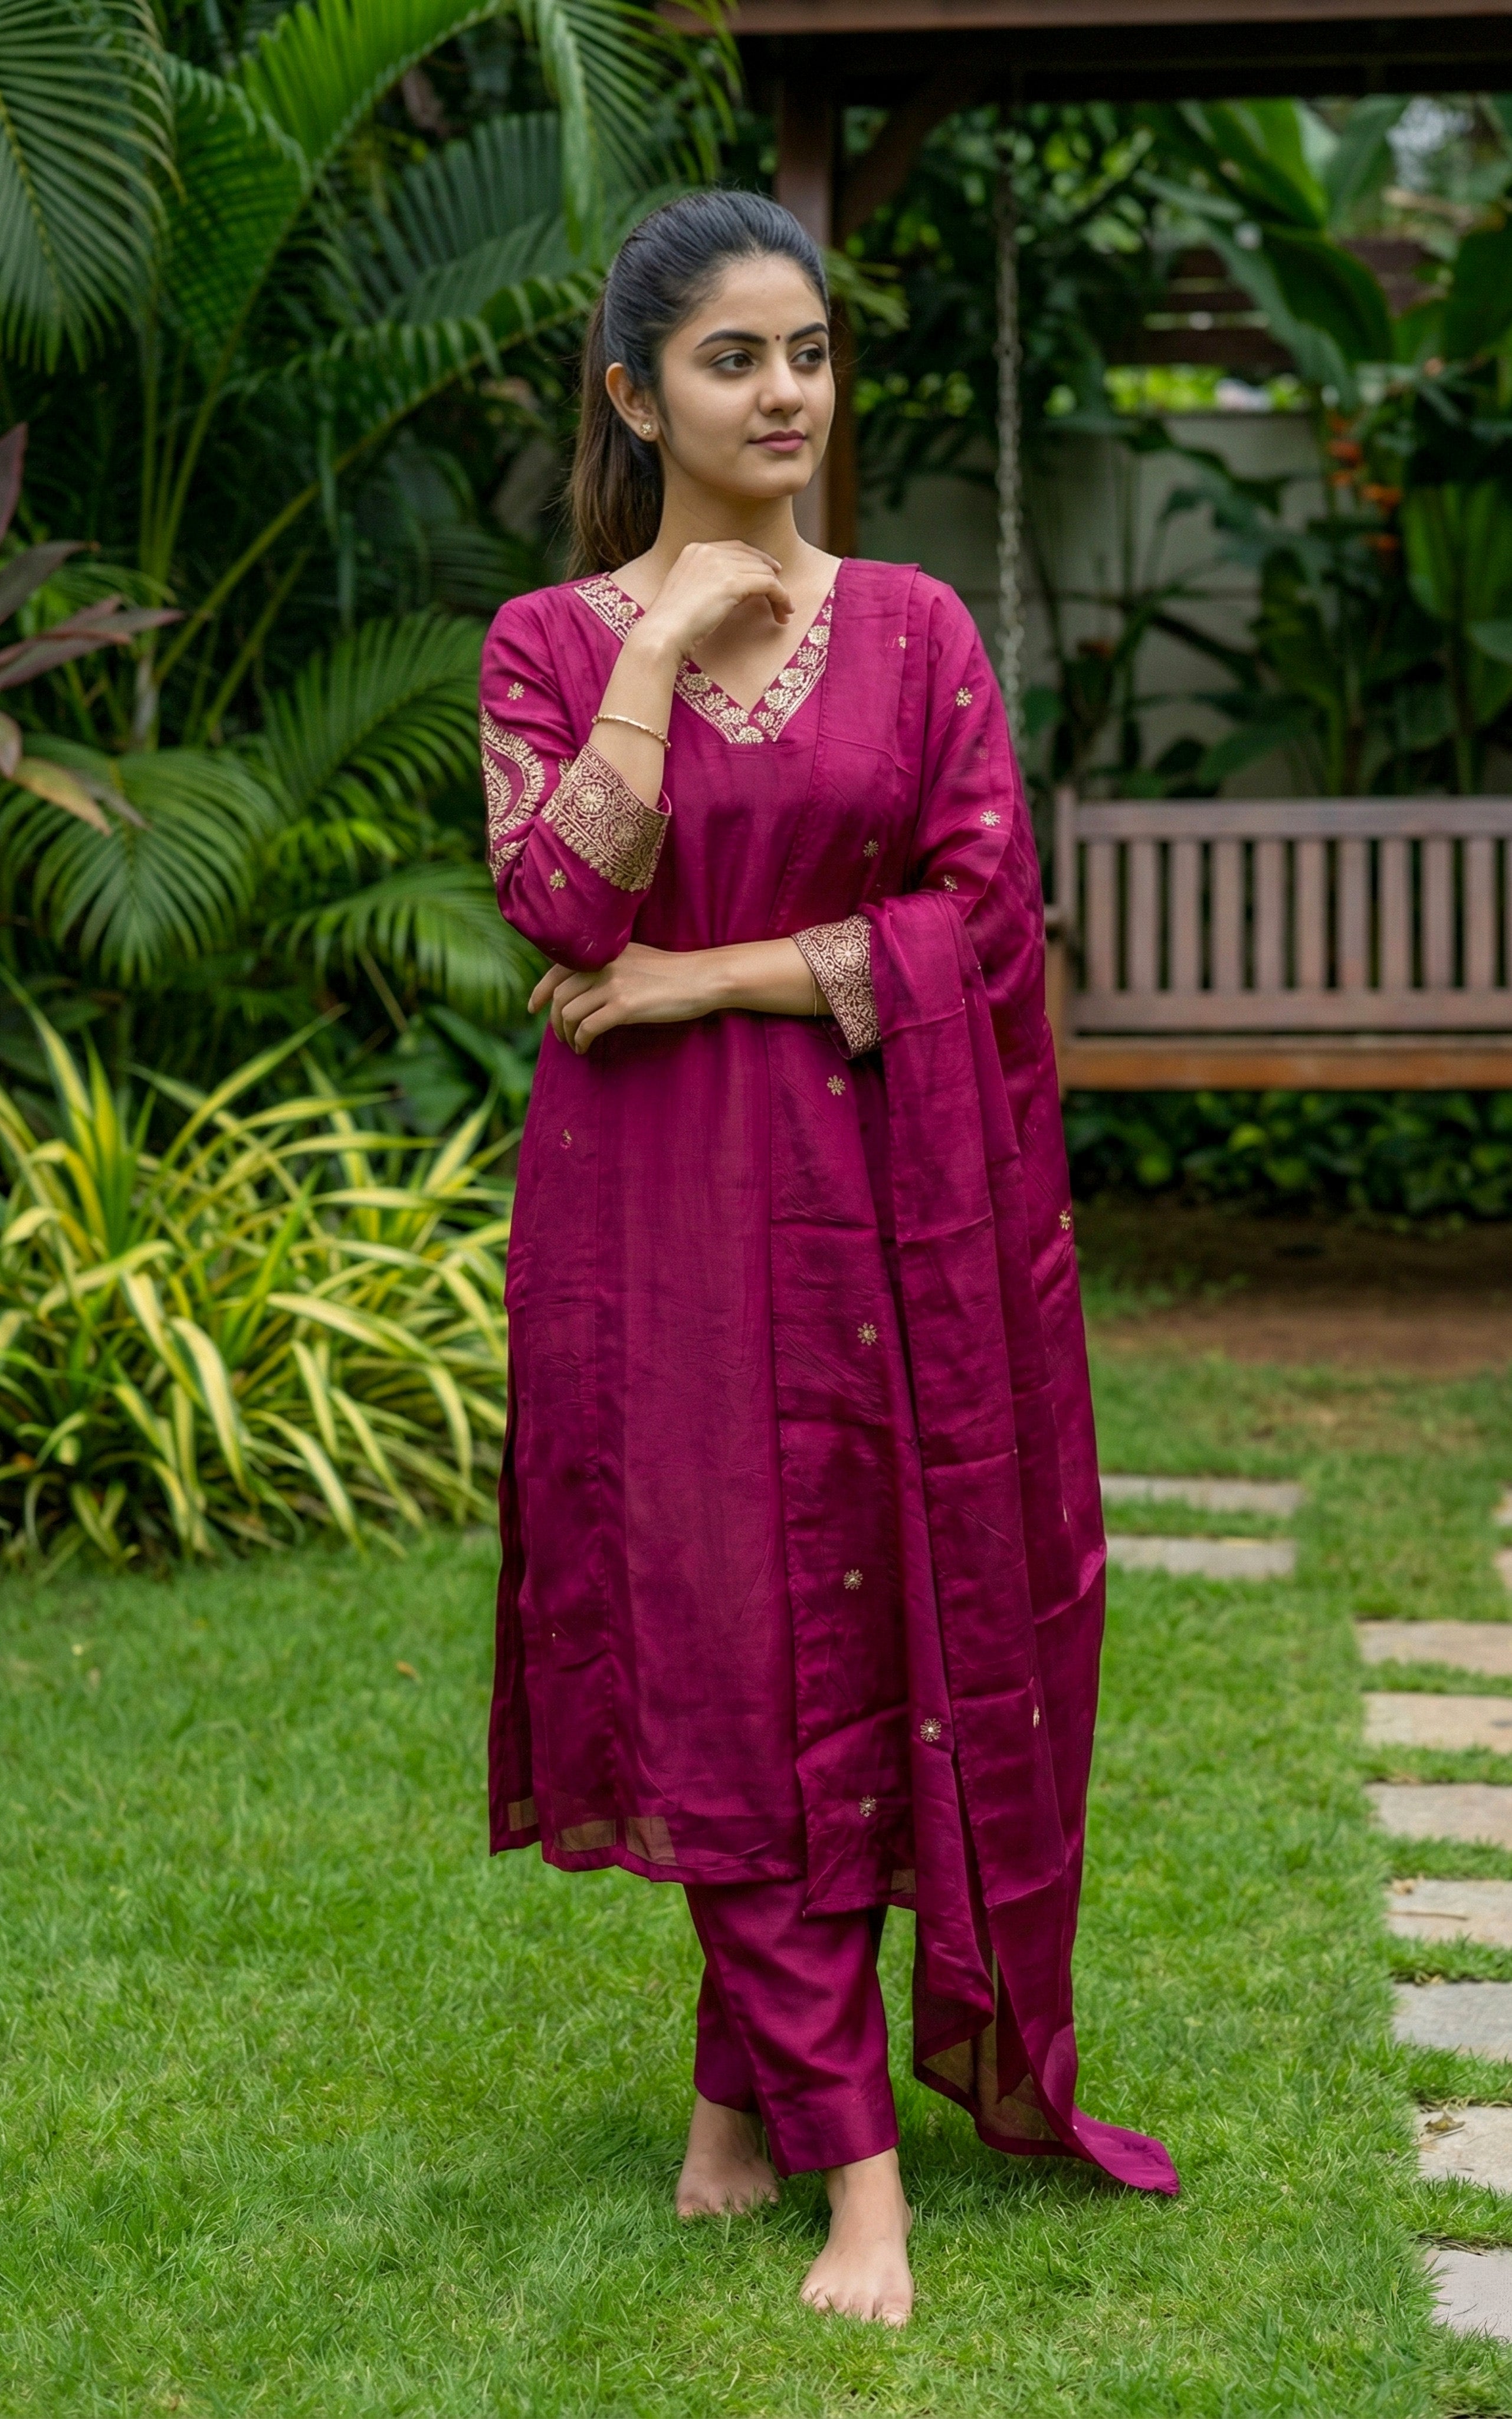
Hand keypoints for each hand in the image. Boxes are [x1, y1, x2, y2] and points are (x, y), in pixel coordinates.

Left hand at [529, 943, 719, 1053]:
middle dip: (554, 1021)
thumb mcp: (634, 958)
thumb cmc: (673, 973)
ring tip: (574, 1045)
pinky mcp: (625, 1006)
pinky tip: (585, 1048)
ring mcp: (613, 985)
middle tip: (560, 1036)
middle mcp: (603, 965)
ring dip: (566, 1034)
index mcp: (603, 953)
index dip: (540, 990)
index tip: (533, 1007)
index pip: (557, 970)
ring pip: (569, 1013)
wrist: (701, 978)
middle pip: (560, 996)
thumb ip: (607, 965)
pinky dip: (581, 1041)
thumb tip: (582, 985)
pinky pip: (588, 1027)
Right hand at [636, 540, 791, 666]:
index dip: (758, 560)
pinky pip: (769, 585)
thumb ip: (708, 581)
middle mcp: (709, 551)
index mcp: (695, 549)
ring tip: (783, 612)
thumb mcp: (688, 591)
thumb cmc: (671, 623)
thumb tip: (735, 590)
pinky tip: (784, 612)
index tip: (772, 572)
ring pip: (765, 572)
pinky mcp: (733, 583)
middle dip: (771, 577)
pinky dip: (781, 597)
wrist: (662, 633)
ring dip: (779, 592)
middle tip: (781, 596)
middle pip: (753, 558)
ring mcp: (720, 565)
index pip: (737, 548)